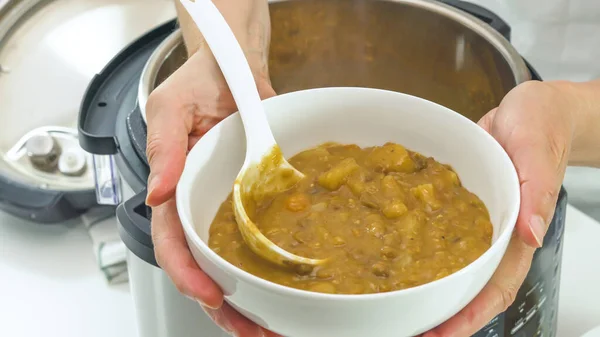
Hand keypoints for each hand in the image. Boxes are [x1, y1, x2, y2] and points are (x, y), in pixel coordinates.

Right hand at [145, 46, 278, 336]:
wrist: (233, 69)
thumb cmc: (196, 84)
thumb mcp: (171, 106)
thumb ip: (163, 147)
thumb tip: (157, 192)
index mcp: (174, 189)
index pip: (172, 242)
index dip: (187, 273)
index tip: (210, 294)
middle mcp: (200, 204)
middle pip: (203, 265)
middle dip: (223, 304)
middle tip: (251, 329)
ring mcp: (228, 206)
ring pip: (233, 261)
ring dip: (249, 296)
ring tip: (272, 325)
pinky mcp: (256, 200)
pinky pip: (262, 237)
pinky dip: (273, 267)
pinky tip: (291, 287)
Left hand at [423, 80, 579, 335]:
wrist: (529, 108)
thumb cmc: (541, 125)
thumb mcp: (536, 151)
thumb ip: (537, 191)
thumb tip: (531, 233)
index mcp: (518, 231)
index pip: (497, 287)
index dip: (471, 315)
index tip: (442, 332)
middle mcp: (496, 235)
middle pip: (471, 287)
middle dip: (444, 313)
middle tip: (409, 326)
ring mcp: (478, 223)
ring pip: (455, 267)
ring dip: (431, 288)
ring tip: (399, 305)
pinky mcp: (461, 207)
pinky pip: (442, 236)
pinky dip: (425, 254)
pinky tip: (399, 258)